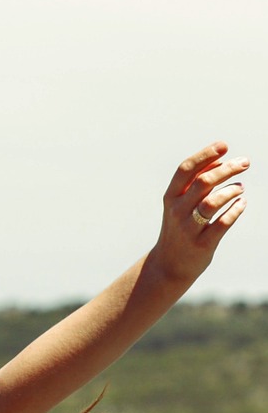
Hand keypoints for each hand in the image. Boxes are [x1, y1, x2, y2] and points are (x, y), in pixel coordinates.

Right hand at [150, 142, 248, 284]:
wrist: (168, 266)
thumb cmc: (179, 229)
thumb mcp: (179, 205)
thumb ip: (195, 183)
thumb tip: (219, 161)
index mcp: (170, 198)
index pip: (186, 169)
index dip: (205, 155)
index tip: (224, 146)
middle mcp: (177, 212)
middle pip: (204, 182)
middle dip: (227, 169)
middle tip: (244, 163)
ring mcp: (189, 229)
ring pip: (212, 202)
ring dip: (231, 190)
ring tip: (240, 188)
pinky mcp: (202, 244)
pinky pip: (223, 223)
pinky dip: (236, 210)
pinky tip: (241, 203)